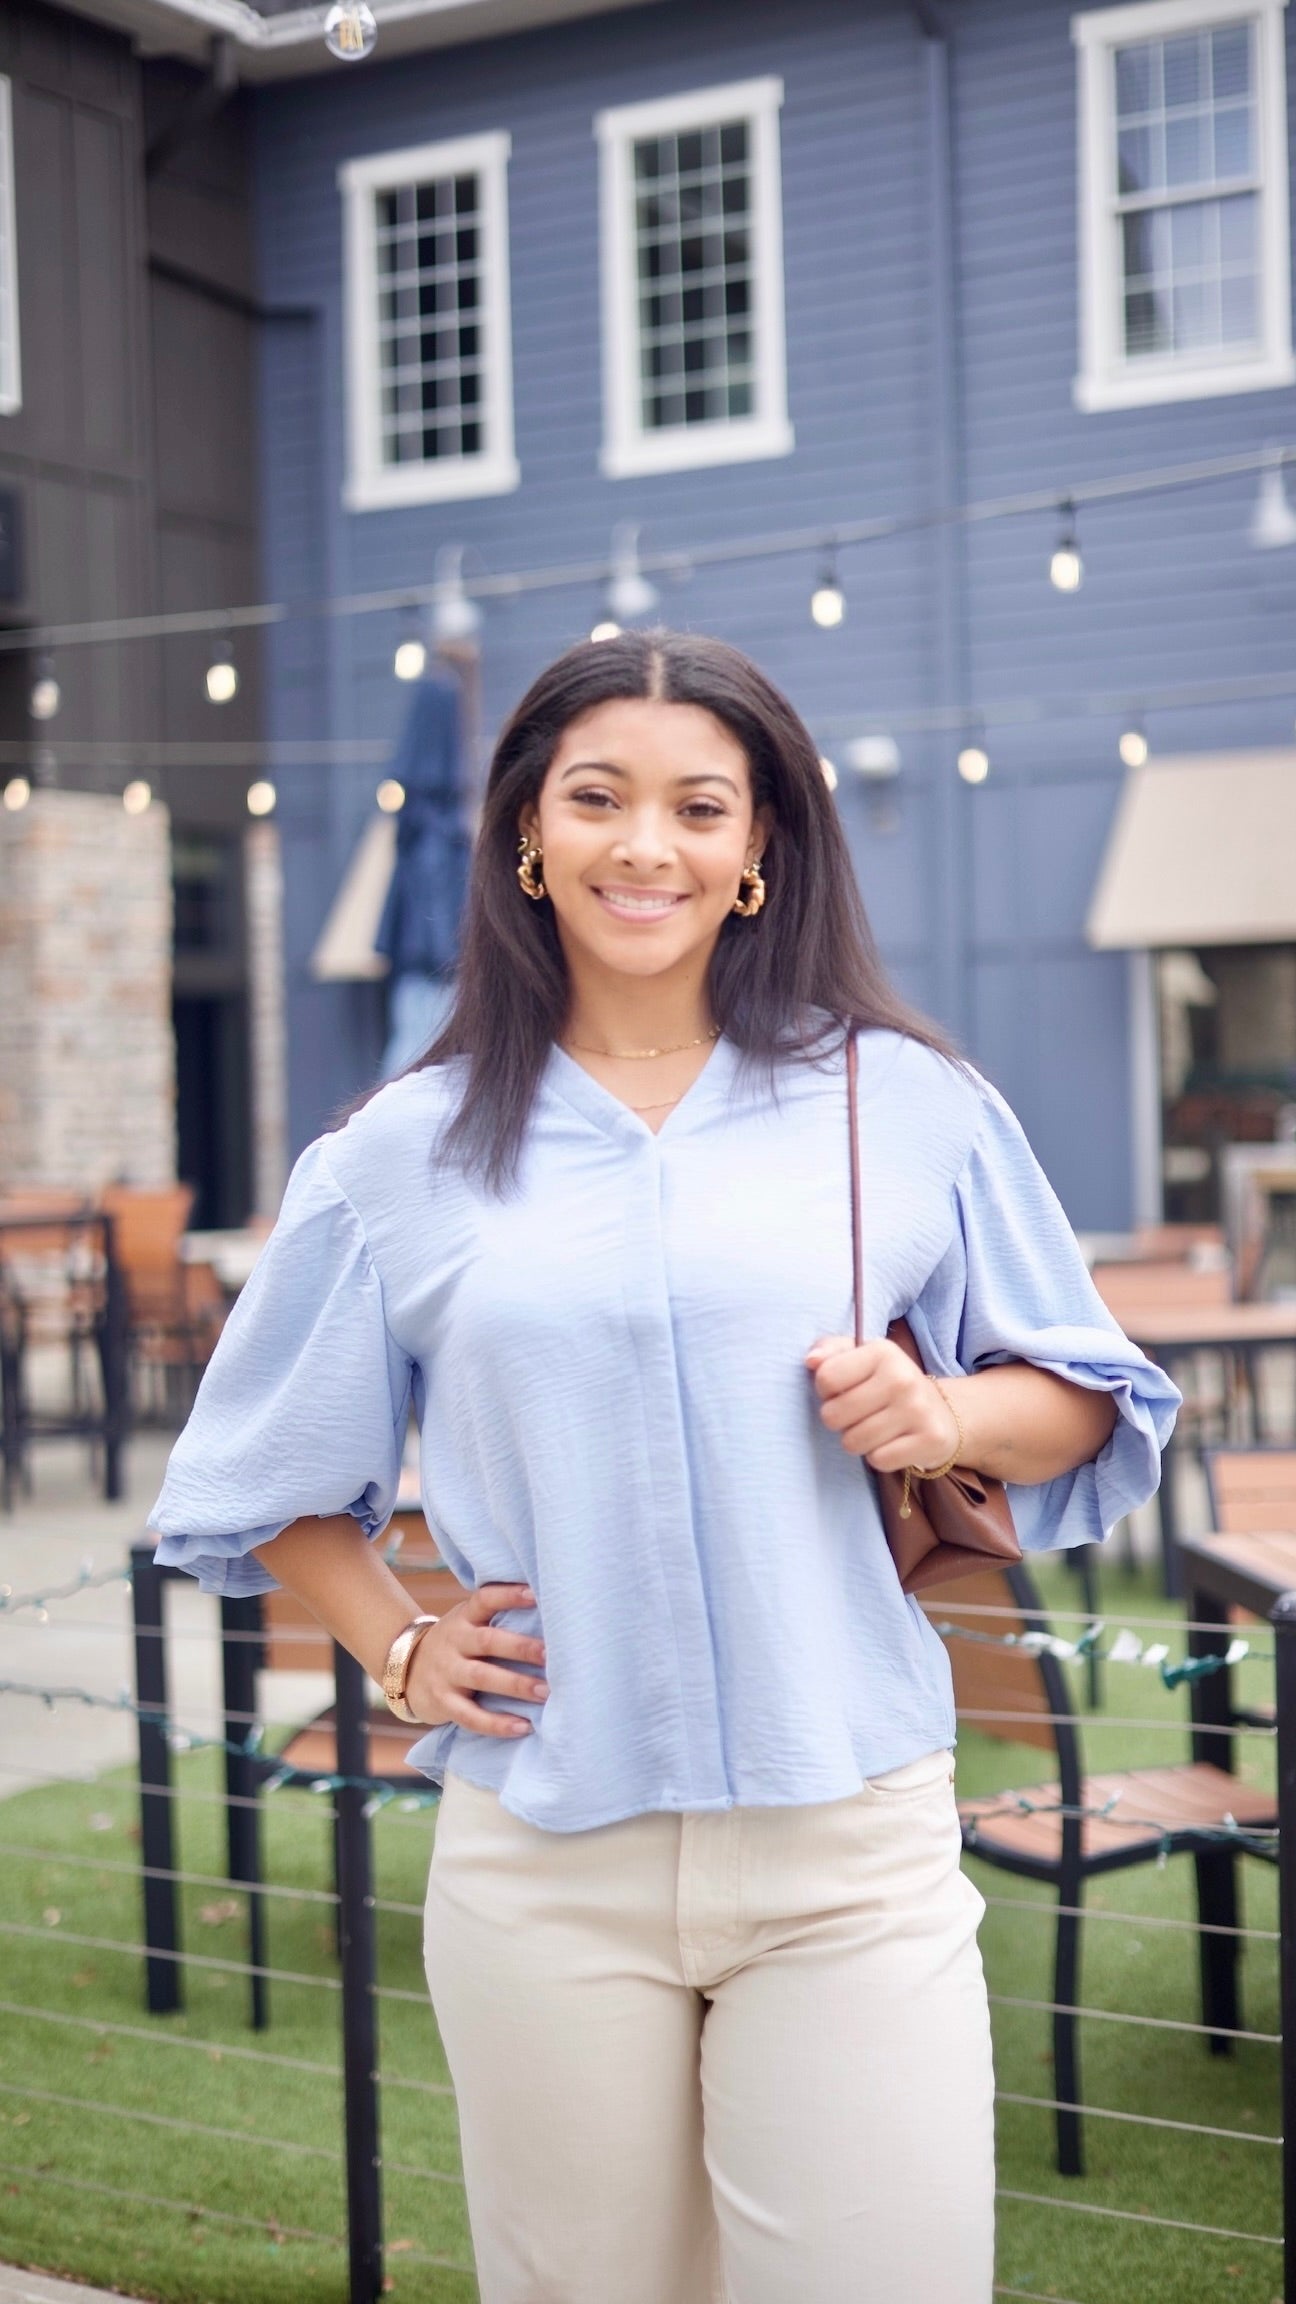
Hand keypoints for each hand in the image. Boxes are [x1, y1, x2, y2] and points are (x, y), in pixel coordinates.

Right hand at [404, 1582, 547, 1737]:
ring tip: (546, 1692)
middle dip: (521, 1647)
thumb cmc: (456, 1644)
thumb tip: (550, 1617)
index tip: (536, 1595)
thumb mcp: (467, 1623)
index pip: (484, 1600)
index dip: (508, 1596)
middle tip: (551, 1655)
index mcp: (463, 1618)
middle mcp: (454, 1642)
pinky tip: (524, 1727)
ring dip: (516, 1685)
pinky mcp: (443, 1702)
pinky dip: (497, 1723)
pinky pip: (470, 1715)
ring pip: (482, 1677)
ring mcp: (446, 1673)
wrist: (404, 1669)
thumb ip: (496, 1619)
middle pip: (487, 1641)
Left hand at [806, 1335, 960, 1472]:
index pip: (826, 1378)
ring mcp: (918, 1410)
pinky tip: (891, 1443)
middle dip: (838, 1420)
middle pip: (833, 1415)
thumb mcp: (861, 1357)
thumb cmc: (888, 1383)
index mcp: (882, 1352)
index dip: (825, 1390)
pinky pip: (878, 1460)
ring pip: (853, 1442)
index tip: (842, 1390)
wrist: (942, 1413)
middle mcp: (902, 1378)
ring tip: (873, 1429)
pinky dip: (879, 1457)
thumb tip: (811, 1360)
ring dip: (857, 1441)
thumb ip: (830, 1351)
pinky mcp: (930, 1439)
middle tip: (857, 1415)